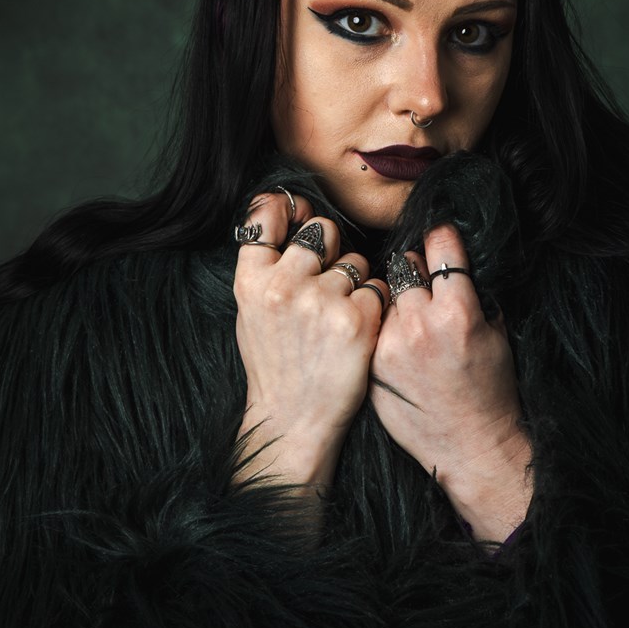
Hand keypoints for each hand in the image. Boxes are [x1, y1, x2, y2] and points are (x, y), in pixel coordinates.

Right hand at [233, 190, 389, 496]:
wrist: (293, 420)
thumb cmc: (275, 364)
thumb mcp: (251, 312)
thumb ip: (266, 266)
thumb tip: (288, 211)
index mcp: (251, 281)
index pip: (266, 213)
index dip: (288, 207)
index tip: (299, 212)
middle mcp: (284, 285)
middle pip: (323, 230)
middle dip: (330, 248)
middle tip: (325, 283)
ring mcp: (322, 301)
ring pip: (355, 260)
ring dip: (354, 282)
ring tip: (336, 318)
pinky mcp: (358, 320)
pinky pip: (376, 289)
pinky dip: (373, 306)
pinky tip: (356, 332)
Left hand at [370, 224, 532, 542]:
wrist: (472, 446)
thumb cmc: (492, 390)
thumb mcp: (496, 332)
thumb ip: (471, 293)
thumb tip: (449, 260)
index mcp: (457, 311)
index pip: (440, 246)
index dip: (440, 237)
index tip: (437, 234)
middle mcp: (419, 324)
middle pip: (406, 269)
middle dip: (416, 275)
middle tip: (426, 292)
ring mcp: (389, 345)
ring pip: (386, 298)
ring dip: (398, 304)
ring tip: (415, 328)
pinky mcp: (370, 364)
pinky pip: (374, 327)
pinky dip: (384, 330)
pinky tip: (401, 349)